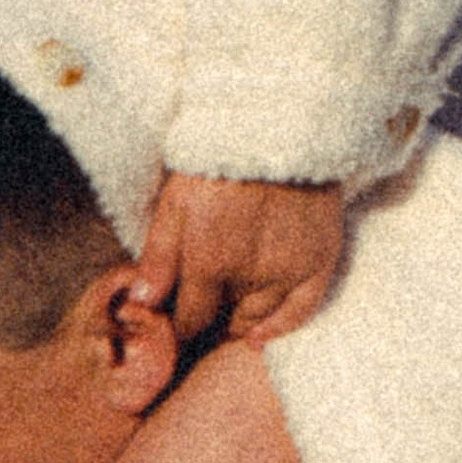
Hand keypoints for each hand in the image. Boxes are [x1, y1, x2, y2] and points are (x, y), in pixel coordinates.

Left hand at [127, 173, 345, 347]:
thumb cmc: (216, 159)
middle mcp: (250, 276)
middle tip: (202, 314)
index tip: (173, 330)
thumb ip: (159, 255)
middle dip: (209, 321)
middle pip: (223, 320)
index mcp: (209, 263)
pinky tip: (259, 337)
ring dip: (240, 322)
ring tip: (227, 317)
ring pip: (258, 318)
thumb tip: (143, 303)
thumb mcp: (174, 201)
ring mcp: (287, 271)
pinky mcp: (318, 260)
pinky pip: (301, 311)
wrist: (277, 125)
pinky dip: (280, 328)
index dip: (179, 329)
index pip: (190, 319)